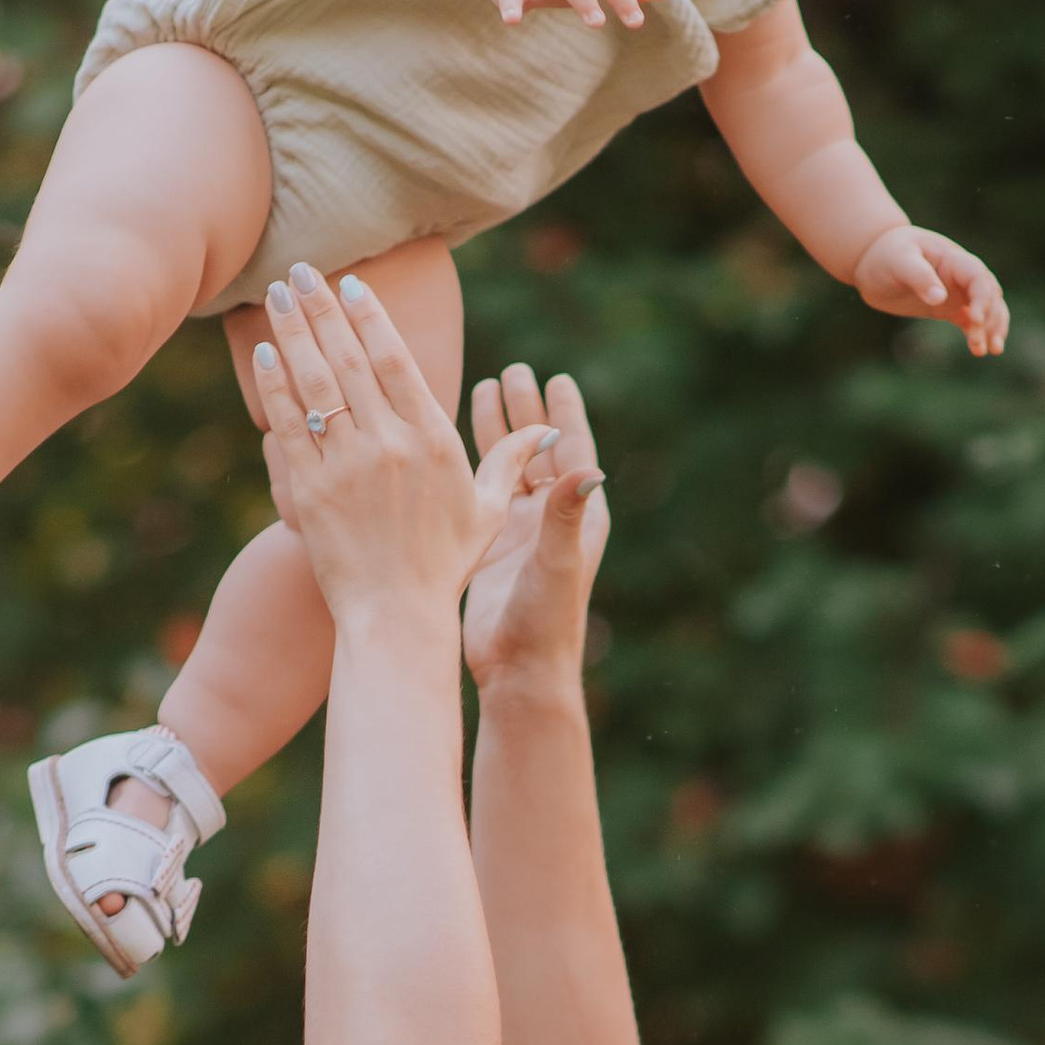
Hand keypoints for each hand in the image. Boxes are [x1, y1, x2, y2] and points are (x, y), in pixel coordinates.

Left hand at [249, 264, 544, 623]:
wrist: (395, 617)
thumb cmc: (444, 566)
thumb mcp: (486, 512)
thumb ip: (510, 463)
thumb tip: (546, 430)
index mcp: (432, 441)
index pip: (395, 361)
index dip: (369, 317)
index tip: (350, 285)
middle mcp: (388, 446)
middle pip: (349, 360)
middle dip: (322, 309)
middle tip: (301, 269)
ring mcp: (345, 467)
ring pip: (314, 384)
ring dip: (293, 334)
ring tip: (278, 294)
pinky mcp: (310, 491)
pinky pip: (288, 426)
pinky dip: (275, 387)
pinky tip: (265, 354)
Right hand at [462, 363, 607, 698]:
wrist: (518, 671)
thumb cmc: (543, 621)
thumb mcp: (555, 561)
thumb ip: (566, 513)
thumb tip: (590, 467)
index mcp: (574, 518)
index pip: (572, 452)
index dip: (562, 415)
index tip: (555, 378)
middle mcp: (551, 520)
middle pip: (540, 451)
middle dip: (527, 412)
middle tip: (513, 372)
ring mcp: (521, 533)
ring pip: (510, 468)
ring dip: (499, 431)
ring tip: (484, 389)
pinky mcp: (492, 547)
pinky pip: (485, 492)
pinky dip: (474, 464)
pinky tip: (454, 441)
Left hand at [853, 221, 1010, 358]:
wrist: (873, 261)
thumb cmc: (886, 254)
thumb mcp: (899, 261)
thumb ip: (919, 277)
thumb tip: (940, 298)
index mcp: (952, 259)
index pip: (978, 277)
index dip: (982, 298)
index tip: (974, 319)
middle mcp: (960, 275)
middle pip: (989, 295)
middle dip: (989, 318)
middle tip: (978, 344)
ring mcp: (956, 291)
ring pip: (987, 309)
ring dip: (992, 328)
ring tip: (991, 351)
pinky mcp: (948, 307)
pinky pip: (971, 320)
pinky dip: (979, 333)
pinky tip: (980, 350)